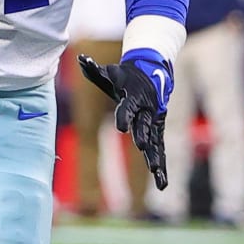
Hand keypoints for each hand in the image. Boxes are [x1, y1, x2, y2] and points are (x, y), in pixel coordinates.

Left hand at [77, 51, 170, 189]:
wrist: (153, 73)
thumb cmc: (126, 76)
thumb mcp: (111, 72)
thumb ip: (95, 69)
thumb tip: (81, 59)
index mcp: (133, 98)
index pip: (127, 108)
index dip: (124, 116)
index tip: (121, 128)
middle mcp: (146, 111)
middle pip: (144, 126)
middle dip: (143, 137)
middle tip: (142, 148)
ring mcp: (154, 122)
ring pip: (155, 143)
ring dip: (155, 158)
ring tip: (157, 174)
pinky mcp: (158, 131)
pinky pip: (160, 150)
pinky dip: (161, 166)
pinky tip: (162, 184)